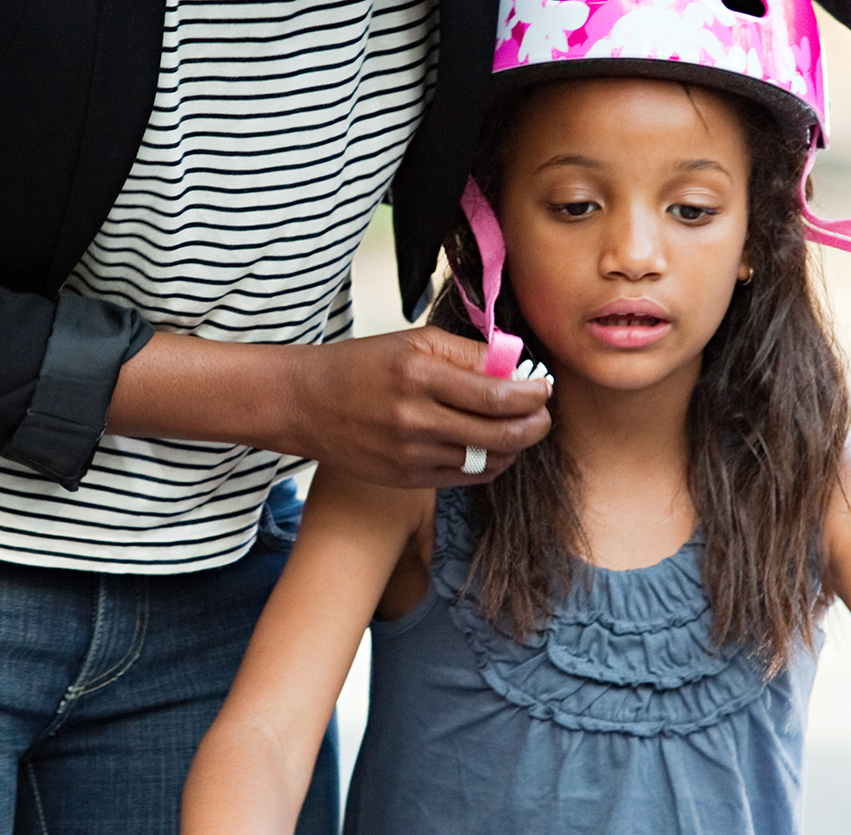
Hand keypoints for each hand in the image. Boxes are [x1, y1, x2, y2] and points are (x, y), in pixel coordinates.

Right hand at [285, 328, 552, 485]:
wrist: (305, 403)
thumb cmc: (362, 365)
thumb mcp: (412, 341)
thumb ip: (467, 353)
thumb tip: (517, 365)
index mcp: (419, 375)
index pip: (497, 395)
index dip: (532, 395)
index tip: (544, 387)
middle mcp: (416, 419)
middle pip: (500, 433)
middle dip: (535, 424)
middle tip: (543, 413)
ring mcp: (411, 454)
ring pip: (487, 459)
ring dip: (515, 445)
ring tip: (520, 428)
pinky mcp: (406, 478)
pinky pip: (466, 477)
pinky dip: (490, 464)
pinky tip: (494, 447)